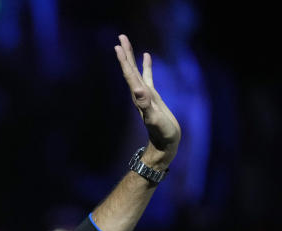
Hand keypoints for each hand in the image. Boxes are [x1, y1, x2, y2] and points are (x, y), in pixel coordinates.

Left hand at [114, 34, 179, 157]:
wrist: (164, 143)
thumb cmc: (161, 133)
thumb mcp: (154, 118)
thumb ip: (145, 105)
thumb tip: (138, 89)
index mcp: (139, 96)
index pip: (130, 75)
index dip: (124, 60)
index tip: (118, 46)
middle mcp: (139, 93)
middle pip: (130, 69)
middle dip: (125, 53)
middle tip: (121, 37)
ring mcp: (145, 94)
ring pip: (136, 71)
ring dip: (132, 57)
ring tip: (126, 43)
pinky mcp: (153, 96)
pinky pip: (148, 76)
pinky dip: (146, 66)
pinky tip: (146, 56)